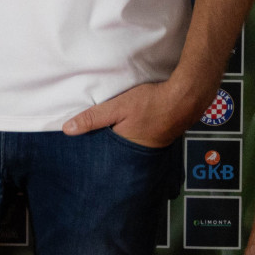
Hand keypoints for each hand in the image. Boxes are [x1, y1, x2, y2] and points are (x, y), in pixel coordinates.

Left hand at [60, 79, 198, 148]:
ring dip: (119, 141)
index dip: (91, 154)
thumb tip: (68, 130)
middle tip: (88, 146)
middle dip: (105, 150)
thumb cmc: (151, 102)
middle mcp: (139, 154)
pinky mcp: (160, 138)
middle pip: (116, 153)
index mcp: (126, 149)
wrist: (186, 97)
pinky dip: (132, 135)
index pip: (103, 157)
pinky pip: (140, 140)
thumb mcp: (117, 107)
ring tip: (108, 135)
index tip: (78, 152)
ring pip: (128, 147)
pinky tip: (129, 127)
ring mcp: (152, 147)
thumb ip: (93, 118)